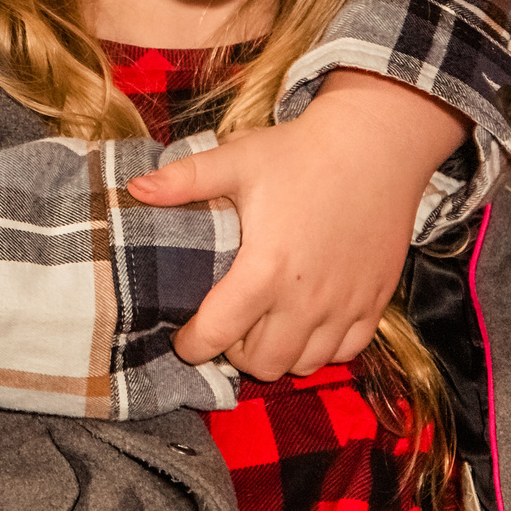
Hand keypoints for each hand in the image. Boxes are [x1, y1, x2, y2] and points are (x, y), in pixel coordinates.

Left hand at [126, 71, 464, 376]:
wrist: (376, 146)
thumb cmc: (300, 153)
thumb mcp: (237, 160)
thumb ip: (183, 180)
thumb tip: (134, 190)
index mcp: (266, 269)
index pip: (218, 335)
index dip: (193, 345)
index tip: (183, 335)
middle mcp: (307, 299)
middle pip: (262, 363)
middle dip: (234, 352)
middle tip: (226, 323)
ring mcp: (346, 305)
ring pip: (304, 364)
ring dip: (278, 353)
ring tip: (263, 324)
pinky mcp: (374, 303)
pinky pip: (345, 352)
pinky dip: (321, 348)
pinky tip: (306, 321)